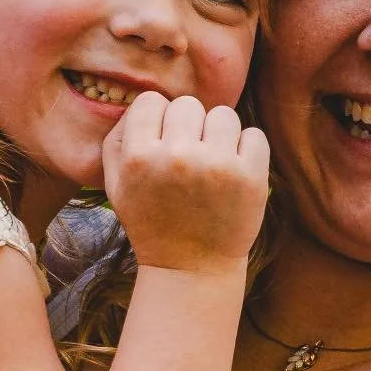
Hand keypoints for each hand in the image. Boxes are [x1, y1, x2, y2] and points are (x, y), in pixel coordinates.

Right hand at [103, 93, 269, 273]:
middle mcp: (177, 157)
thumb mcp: (116, 185)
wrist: (191, 268)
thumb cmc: (152, 222)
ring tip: (212, 164)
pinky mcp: (251, 178)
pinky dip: (247, 149)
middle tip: (188, 157)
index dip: (158, 120)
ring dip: (219, 135)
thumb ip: (118, 139)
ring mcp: (217, 166)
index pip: (152, 101)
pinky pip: (254, 134)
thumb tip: (144, 103)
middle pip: (188, 104)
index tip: (163, 144)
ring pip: (224, 115)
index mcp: (140, 157)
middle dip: (189, 126)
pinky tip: (234, 173)